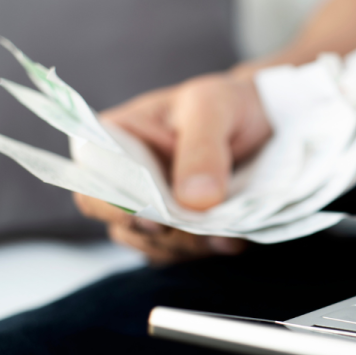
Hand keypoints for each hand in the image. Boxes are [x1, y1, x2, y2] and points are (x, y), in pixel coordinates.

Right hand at [73, 71, 272, 263]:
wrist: (263, 119)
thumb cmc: (226, 103)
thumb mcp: (213, 108)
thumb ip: (201, 150)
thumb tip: (193, 201)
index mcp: (115, 140)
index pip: (92, 183)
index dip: (112, 207)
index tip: (151, 219)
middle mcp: (124, 178)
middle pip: (120, 223)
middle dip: (160, 234)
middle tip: (199, 229)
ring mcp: (150, 206)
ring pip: (150, 243)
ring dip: (185, 246)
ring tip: (223, 234)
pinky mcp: (178, 227)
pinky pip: (179, 251)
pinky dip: (203, 251)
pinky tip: (230, 241)